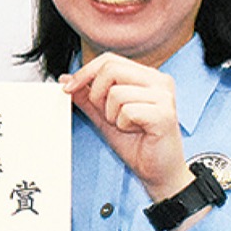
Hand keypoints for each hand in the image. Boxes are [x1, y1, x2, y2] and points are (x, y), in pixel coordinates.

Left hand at [60, 52, 190, 201]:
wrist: (158, 171)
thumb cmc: (137, 144)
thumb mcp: (104, 116)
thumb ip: (87, 96)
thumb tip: (66, 79)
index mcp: (146, 76)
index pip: (109, 59)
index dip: (85, 72)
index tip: (68, 87)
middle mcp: (158, 81)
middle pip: (110, 69)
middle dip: (97, 95)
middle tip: (107, 115)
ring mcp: (164, 96)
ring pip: (116, 92)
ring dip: (112, 114)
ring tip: (127, 125)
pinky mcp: (165, 113)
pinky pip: (127, 110)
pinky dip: (124, 124)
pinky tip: (137, 132)